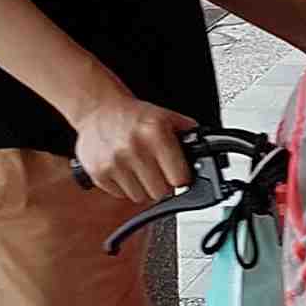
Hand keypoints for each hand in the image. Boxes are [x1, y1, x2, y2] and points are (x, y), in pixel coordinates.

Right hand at [72, 92, 196, 205]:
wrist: (98, 108)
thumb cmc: (133, 116)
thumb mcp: (167, 117)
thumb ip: (189, 135)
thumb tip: (208, 156)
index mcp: (155, 132)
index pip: (180, 179)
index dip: (181, 178)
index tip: (179, 175)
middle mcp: (134, 148)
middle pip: (161, 193)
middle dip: (163, 185)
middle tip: (158, 171)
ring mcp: (114, 162)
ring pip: (140, 197)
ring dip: (143, 188)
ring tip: (140, 168)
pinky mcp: (98, 172)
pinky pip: (120, 195)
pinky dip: (124, 187)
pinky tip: (124, 169)